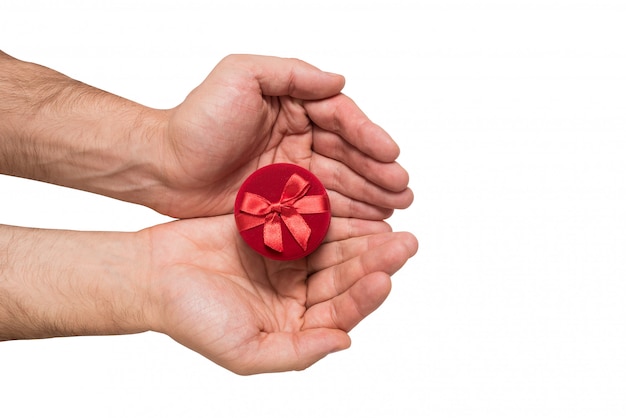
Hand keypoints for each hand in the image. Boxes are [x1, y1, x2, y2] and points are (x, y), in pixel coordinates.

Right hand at [142, 216, 417, 373]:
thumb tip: (344, 342)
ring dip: (360, 236)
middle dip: (374, 261)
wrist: (152, 274)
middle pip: (344, 277)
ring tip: (388, 221)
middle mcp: (296, 292)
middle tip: (404, 243)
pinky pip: (307, 220)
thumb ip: (298, 351)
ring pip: (333, 247)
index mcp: (295, 323)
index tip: (385, 277)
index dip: (365, 296)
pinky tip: (349, 203)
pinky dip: (328, 213)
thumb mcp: (245, 351)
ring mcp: (286, 258)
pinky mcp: (273, 228)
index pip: (341, 312)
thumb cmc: (192, 317)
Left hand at [154, 54, 412, 218]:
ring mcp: (292, 171)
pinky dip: (345, 217)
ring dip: (369, 196)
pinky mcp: (283, 201)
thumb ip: (291, 73)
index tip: (391, 155)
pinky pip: (321, 209)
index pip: (341, 118)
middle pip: (348, 155)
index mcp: (293, 106)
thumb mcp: (240, 75)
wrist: (164, 167)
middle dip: (378, 173)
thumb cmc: (196, 119)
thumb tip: (339, 80)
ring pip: (340, 184)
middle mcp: (298, 137)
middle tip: (403, 192)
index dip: (368, 137)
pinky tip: (367, 226)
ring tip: (395, 210)